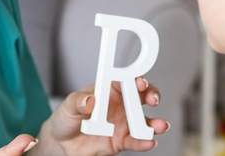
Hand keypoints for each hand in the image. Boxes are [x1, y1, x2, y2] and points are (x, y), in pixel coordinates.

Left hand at [34, 77, 170, 155]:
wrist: (63, 144)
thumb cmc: (67, 118)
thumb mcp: (68, 106)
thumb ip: (79, 101)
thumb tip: (90, 100)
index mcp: (108, 90)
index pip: (125, 80)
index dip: (135, 79)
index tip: (140, 82)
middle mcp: (120, 105)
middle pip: (141, 97)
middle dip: (152, 95)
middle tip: (153, 100)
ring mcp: (123, 123)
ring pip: (145, 120)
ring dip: (155, 122)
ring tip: (161, 125)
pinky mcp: (122, 141)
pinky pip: (136, 141)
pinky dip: (144, 142)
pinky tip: (149, 142)